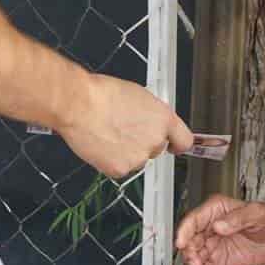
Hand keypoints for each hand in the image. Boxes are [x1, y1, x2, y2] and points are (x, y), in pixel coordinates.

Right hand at [61, 72, 192, 177]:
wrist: (79, 105)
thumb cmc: (103, 95)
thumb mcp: (139, 96)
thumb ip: (151, 114)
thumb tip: (150, 121)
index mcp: (164, 119)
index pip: (184, 141)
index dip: (177, 144)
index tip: (174, 146)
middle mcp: (155, 140)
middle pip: (156, 149)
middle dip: (143, 143)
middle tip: (124, 130)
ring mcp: (139, 157)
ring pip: (137, 159)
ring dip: (127, 152)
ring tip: (109, 133)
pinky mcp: (120, 169)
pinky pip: (119, 168)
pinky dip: (111, 160)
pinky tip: (102, 144)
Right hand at [174, 195, 264, 264]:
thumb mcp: (256, 213)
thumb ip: (238, 217)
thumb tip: (219, 225)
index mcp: (215, 211)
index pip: (193, 219)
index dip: (184, 231)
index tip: (181, 242)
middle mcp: (210, 227)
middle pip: (190, 240)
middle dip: (189, 252)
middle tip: (195, 261)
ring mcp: (212, 244)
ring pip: (194, 255)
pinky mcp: (216, 260)